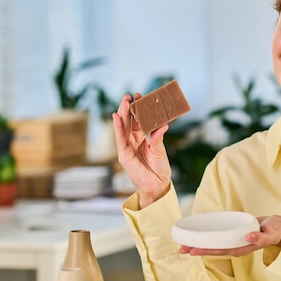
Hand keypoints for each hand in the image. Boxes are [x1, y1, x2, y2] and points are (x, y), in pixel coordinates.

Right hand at [112, 93, 171, 207]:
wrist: (157, 185)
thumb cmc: (159, 168)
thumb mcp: (160, 149)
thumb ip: (158, 137)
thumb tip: (163, 124)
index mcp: (142, 138)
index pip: (138, 120)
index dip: (139, 109)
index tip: (141, 96)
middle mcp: (133, 141)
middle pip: (129, 121)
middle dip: (129, 108)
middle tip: (130, 95)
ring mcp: (127, 147)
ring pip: (123, 127)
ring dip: (123, 114)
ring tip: (125, 101)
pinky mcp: (123, 154)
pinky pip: (120, 139)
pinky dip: (117, 128)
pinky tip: (116, 117)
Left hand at [179, 215, 280, 256]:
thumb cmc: (277, 230)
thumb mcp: (272, 233)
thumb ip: (262, 237)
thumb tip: (248, 237)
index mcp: (243, 248)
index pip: (221, 251)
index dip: (206, 250)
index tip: (193, 250)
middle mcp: (236, 247)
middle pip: (214, 249)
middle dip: (198, 249)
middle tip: (181, 249)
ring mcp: (235, 242)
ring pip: (215, 245)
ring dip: (200, 244)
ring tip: (184, 244)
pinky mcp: (235, 235)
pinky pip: (219, 237)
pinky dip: (208, 236)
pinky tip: (199, 234)